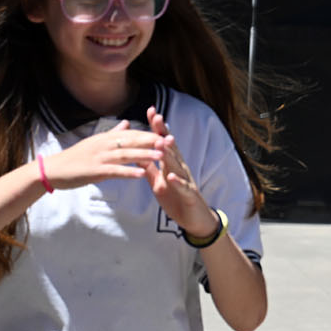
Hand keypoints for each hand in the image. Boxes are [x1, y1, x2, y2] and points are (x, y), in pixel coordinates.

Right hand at [37, 120, 163, 187]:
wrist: (52, 170)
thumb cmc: (75, 158)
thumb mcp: (95, 142)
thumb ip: (113, 134)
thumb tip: (127, 123)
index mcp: (105, 138)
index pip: (131, 134)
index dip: (149, 134)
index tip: (166, 134)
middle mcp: (103, 145)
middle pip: (131, 141)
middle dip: (151, 141)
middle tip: (170, 141)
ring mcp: (99, 157)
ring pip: (126, 155)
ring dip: (144, 155)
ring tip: (161, 156)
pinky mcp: (94, 171)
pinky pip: (114, 171)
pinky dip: (128, 172)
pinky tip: (142, 175)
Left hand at [142, 106, 217, 238]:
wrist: (194, 219)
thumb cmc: (176, 199)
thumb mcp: (158, 182)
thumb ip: (149, 167)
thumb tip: (136, 152)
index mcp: (172, 164)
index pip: (164, 142)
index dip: (158, 127)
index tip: (151, 111)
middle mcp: (180, 168)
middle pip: (172, 148)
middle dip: (164, 133)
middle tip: (157, 117)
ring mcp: (186, 181)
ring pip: (177, 165)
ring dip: (170, 153)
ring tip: (163, 141)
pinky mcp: (188, 195)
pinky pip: (182, 187)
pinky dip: (177, 181)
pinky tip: (171, 176)